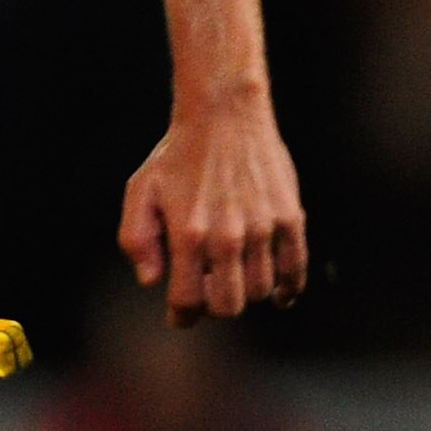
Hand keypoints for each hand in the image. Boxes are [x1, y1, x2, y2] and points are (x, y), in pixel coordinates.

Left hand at [119, 89, 307, 323]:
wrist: (225, 114)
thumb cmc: (177, 156)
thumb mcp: (140, 191)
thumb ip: (136, 240)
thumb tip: (151, 281)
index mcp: (188, 234)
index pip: (188, 301)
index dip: (183, 316)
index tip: (181, 314)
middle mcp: (227, 236)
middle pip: (228, 305)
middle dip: (214, 307)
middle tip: (207, 290)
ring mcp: (263, 227)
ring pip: (259, 291)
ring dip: (245, 293)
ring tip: (233, 276)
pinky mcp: (290, 217)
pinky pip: (295, 270)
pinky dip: (287, 290)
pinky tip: (278, 294)